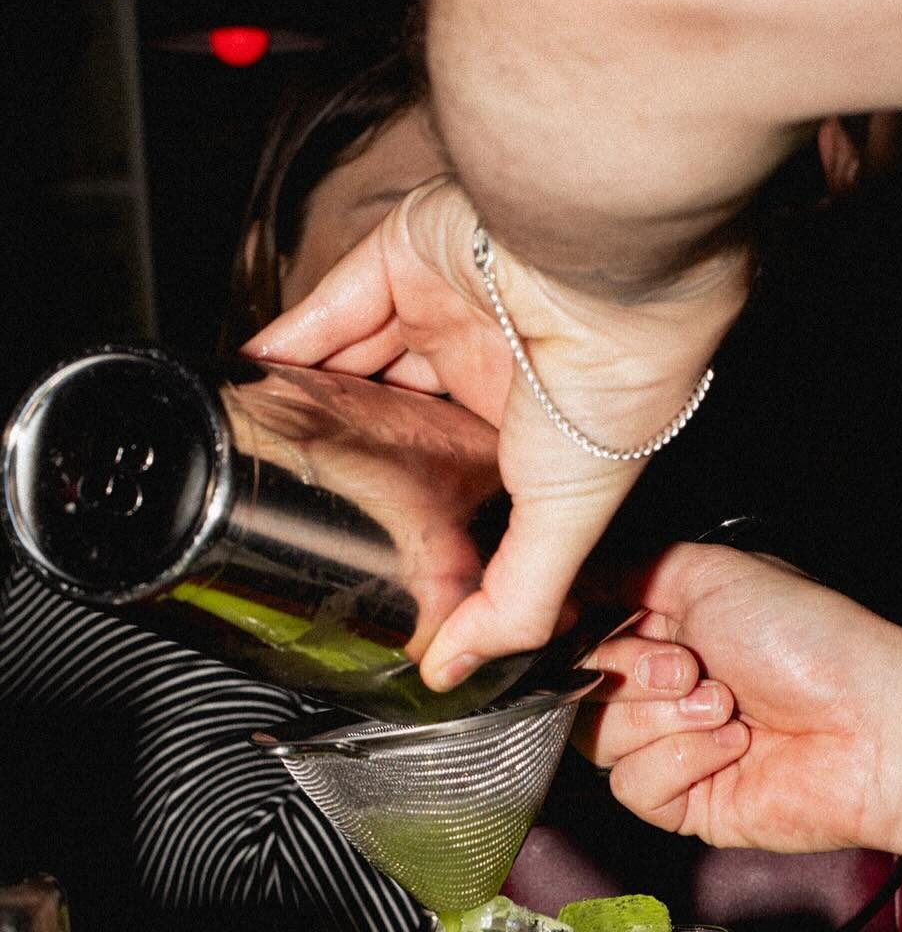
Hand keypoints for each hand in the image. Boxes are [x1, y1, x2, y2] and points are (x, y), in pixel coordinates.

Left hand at [245, 176, 746, 687]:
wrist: (600, 279)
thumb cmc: (611, 396)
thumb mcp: (565, 527)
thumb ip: (512, 604)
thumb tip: (454, 673)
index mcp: (539, 429)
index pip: (475, 473)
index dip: (435, 505)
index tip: (390, 544)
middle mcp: (495, 368)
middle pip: (413, 412)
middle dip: (373, 448)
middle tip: (322, 488)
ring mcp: (451, 310)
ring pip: (368, 356)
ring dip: (325, 393)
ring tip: (282, 435)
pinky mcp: (409, 258)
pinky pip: (335, 303)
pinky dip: (294, 338)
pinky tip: (260, 375)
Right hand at [579, 544, 901, 855]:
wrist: (867, 724)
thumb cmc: (807, 641)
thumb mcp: (707, 571)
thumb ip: (624, 569)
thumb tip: (563, 576)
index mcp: (668, 624)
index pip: (580, 631)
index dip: (583, 632)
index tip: (599, 624)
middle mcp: (665, 684)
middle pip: (579, 688)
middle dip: (631, 674)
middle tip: (692, 665)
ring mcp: (674, 744)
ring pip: (598, 739)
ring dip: (662, 718)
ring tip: (726, 705)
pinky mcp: (686, 801)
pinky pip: (634, 787)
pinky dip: (682, 761)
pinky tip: (735, 746)